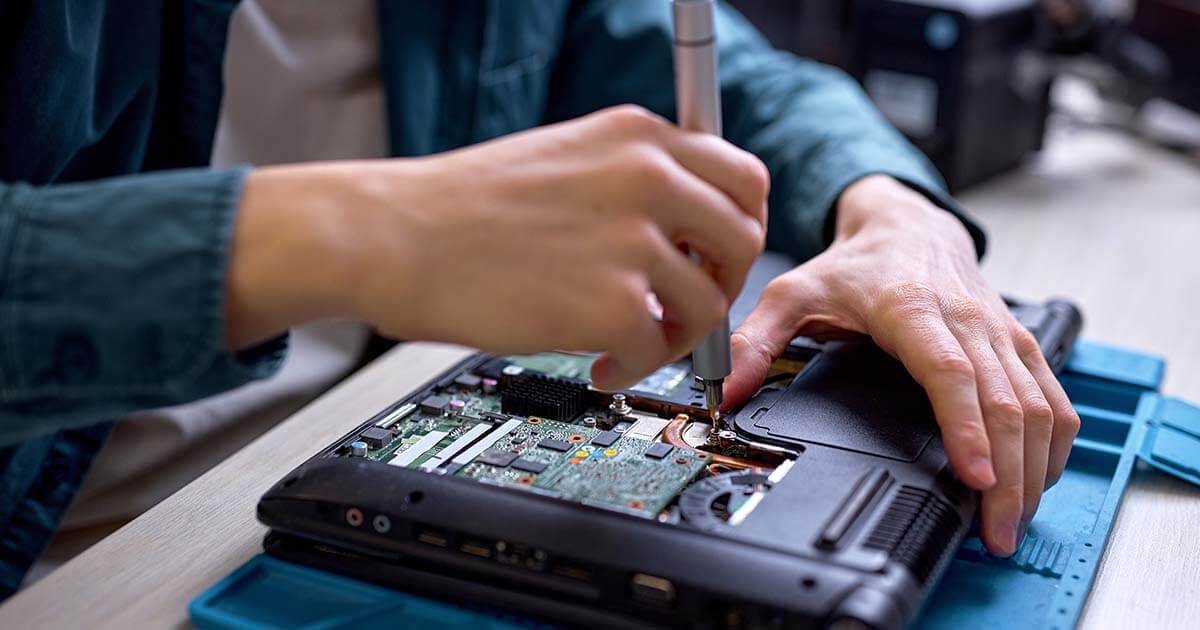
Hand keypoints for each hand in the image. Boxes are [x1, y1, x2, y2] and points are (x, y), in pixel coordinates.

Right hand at [225, 105, 767, 389]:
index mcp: (637, 136)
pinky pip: (660, 347)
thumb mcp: (564, 158)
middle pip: (744, 238)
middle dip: (720, 282)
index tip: (713, 256)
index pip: (743, 177)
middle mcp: (647, 177)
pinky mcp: (612, 303)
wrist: (389, 235)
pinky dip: (637, 366)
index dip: (737, 226)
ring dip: (676, 334)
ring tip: (632, 343)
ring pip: (709, 303)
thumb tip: (682, 228)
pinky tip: (601, 364)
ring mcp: (633, 239)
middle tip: (683, 307)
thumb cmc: (456, 205)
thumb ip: (632, 181)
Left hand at [724, 175, 1079, 556]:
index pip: (951, 372)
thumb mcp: (792, 291)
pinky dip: (1052, 446)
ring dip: (1034, 469)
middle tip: (991, 532)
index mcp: (913, 309)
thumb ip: (756, 341)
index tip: (977, 476)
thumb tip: (727, 391)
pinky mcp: (1021, 345)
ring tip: (1011, 524)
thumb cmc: (855, 264)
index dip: (968, 426)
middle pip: (1005, 403)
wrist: (907, 224)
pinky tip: (1037, 481)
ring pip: (1038, 405)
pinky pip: (1054, 399)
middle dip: (1007, 475)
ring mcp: (1002, 335)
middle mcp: (968, 322)